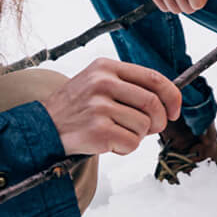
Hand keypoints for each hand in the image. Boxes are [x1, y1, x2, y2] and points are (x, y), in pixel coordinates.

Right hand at [43, 58, 181, 155]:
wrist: (41, 129)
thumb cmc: (76, 108)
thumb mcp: (97, 83)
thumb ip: (128, 86)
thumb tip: (167, 101)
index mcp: (106, 68)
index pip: (153, 77)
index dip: (171, 95)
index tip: (175, 110)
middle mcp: (102, 83)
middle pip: (152, 103)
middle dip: (159, 120)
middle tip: (152, 128)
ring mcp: (99, 107)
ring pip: (143, 125)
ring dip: (138, 136)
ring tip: (118, 134)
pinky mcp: (97, 131)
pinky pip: (131, 143)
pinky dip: (126, 148)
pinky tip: (109, 144)